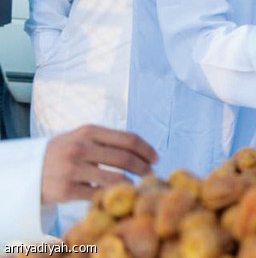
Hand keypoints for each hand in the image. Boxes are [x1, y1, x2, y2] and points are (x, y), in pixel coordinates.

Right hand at [41, 125, 156, 203]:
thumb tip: (140, 148)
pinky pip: (97, 194)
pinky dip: (111, 196)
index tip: (156, 157)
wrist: (26, 173)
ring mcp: (72, 168)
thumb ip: (104, 139)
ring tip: (137, 186)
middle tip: (151, 173)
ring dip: (132, 183)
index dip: (146, 149)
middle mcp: (80, 147)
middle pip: (125, 158)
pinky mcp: (65, 189)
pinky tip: (116, 196)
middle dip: (143, 167)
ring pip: (115, 178)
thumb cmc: (60, 154)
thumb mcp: (78, 138)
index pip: (127, 138)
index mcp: (88, 131)